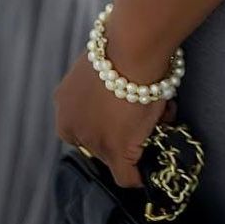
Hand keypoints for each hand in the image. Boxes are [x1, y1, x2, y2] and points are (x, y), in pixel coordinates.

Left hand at [53, 49, 178, 188]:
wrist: (134, 47)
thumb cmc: (123, 46)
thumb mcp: (101, 63)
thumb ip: (101, 83)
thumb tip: (117, 91)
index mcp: (64, 102)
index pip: (81, 126)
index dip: (105, 122)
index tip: (123, 113)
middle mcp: (72, 124)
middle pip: (97, 142)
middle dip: (122, 133)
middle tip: (143, 116)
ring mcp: (93, 140)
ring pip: (115, 156)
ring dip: (138, 142)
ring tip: (159, 116)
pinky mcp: (116, 151)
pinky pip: (127, 177)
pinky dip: (138, 177)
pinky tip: (150, 171)